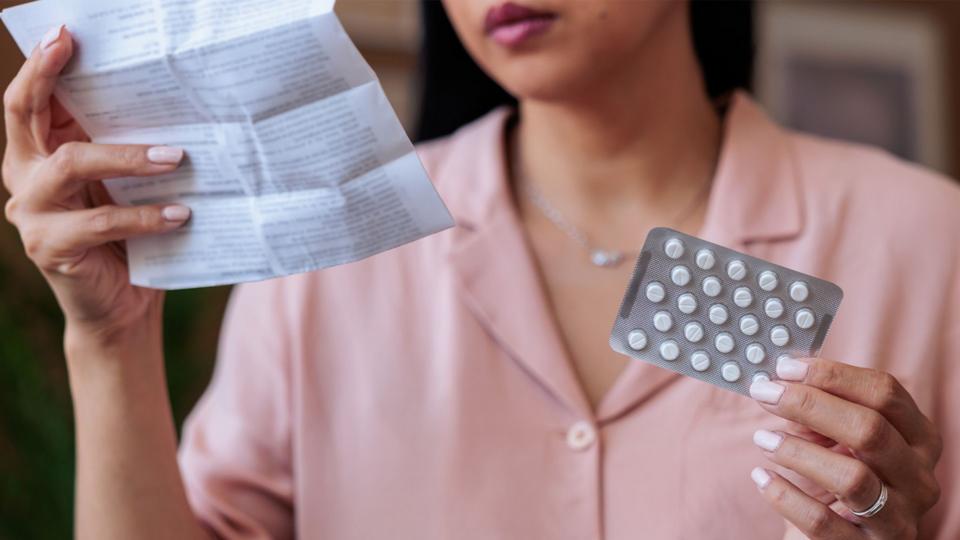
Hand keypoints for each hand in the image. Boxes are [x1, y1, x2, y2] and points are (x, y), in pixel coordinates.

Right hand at [2, 26, 189, 344]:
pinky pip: (99, 223)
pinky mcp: (50, 248)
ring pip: (69, 165)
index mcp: (40, 155)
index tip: (64, 32)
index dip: (42, 65)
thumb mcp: (125, 185)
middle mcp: (25, 178)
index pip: (31, 102)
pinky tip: (179, 213)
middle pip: (25, 116)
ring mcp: (32, 213)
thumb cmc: (132, 237)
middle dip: (48, 78)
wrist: (125, 307)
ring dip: (126, 157)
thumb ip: (124, 147)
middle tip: (76, 49)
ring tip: (176, 157)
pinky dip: (143, 216)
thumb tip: (168, 101)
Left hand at [747, 357, 941, 538]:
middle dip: (810, 405)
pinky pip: (822, 522)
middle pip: (870, 428)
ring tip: (762, 439)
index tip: (785, 368)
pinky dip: (785, 496)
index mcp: (918, 439)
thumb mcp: (840, 442)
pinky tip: (762, 477)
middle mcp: (918, 479)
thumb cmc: (837, 479)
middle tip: (766, 394)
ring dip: (797, 451)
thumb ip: (822, 415)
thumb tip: (782, 386)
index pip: (885, 393)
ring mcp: (898, 519)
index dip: (832, 375)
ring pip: (852, 477)